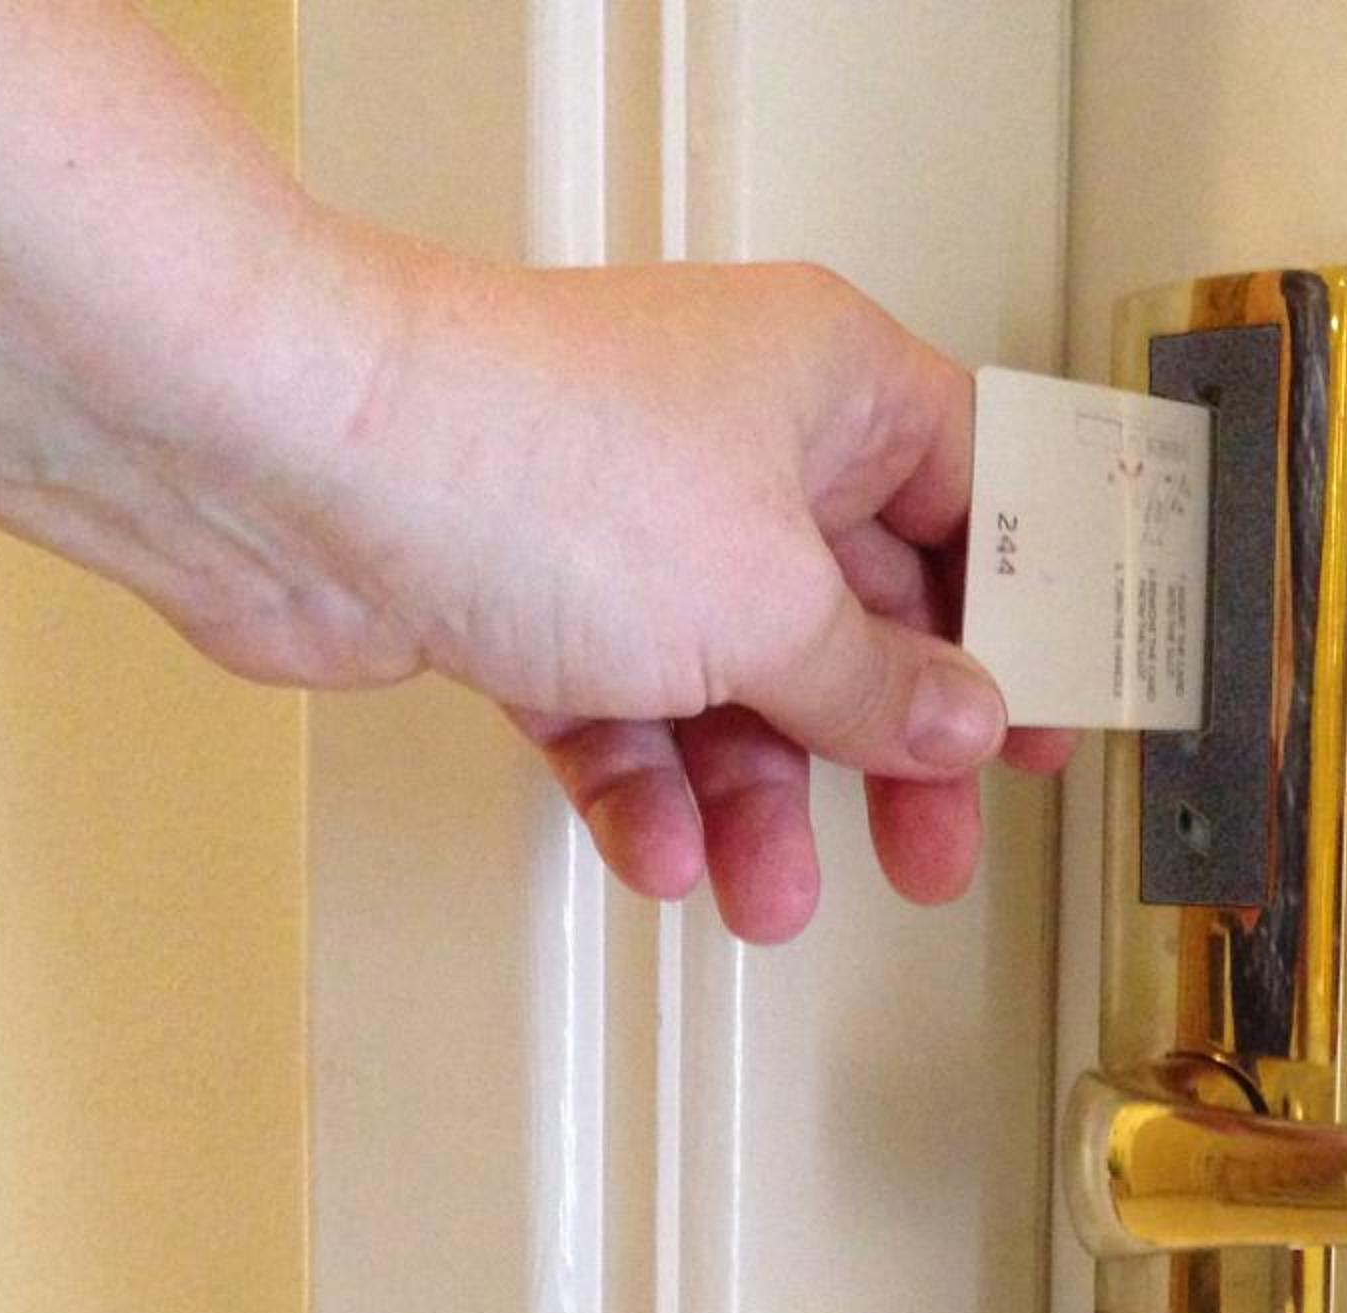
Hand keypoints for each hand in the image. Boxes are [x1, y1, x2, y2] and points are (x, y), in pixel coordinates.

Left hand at [195, 251, 1071, 940]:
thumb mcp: (769, 604)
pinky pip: (624, 713)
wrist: (290, 462)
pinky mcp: (528, 594)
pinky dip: (645, 790)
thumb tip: (960, 718)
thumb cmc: (524, 455)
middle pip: (858, 617)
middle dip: (886, 750)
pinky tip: (659, 852)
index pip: (978, 499)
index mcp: (828, 386)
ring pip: (738, 686)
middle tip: (931, 846)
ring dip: (758, 802)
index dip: (1024, 620)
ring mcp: (627, 522)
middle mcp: (732, 441)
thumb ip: (877, 686)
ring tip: (767, 892)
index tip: (1056, 717)